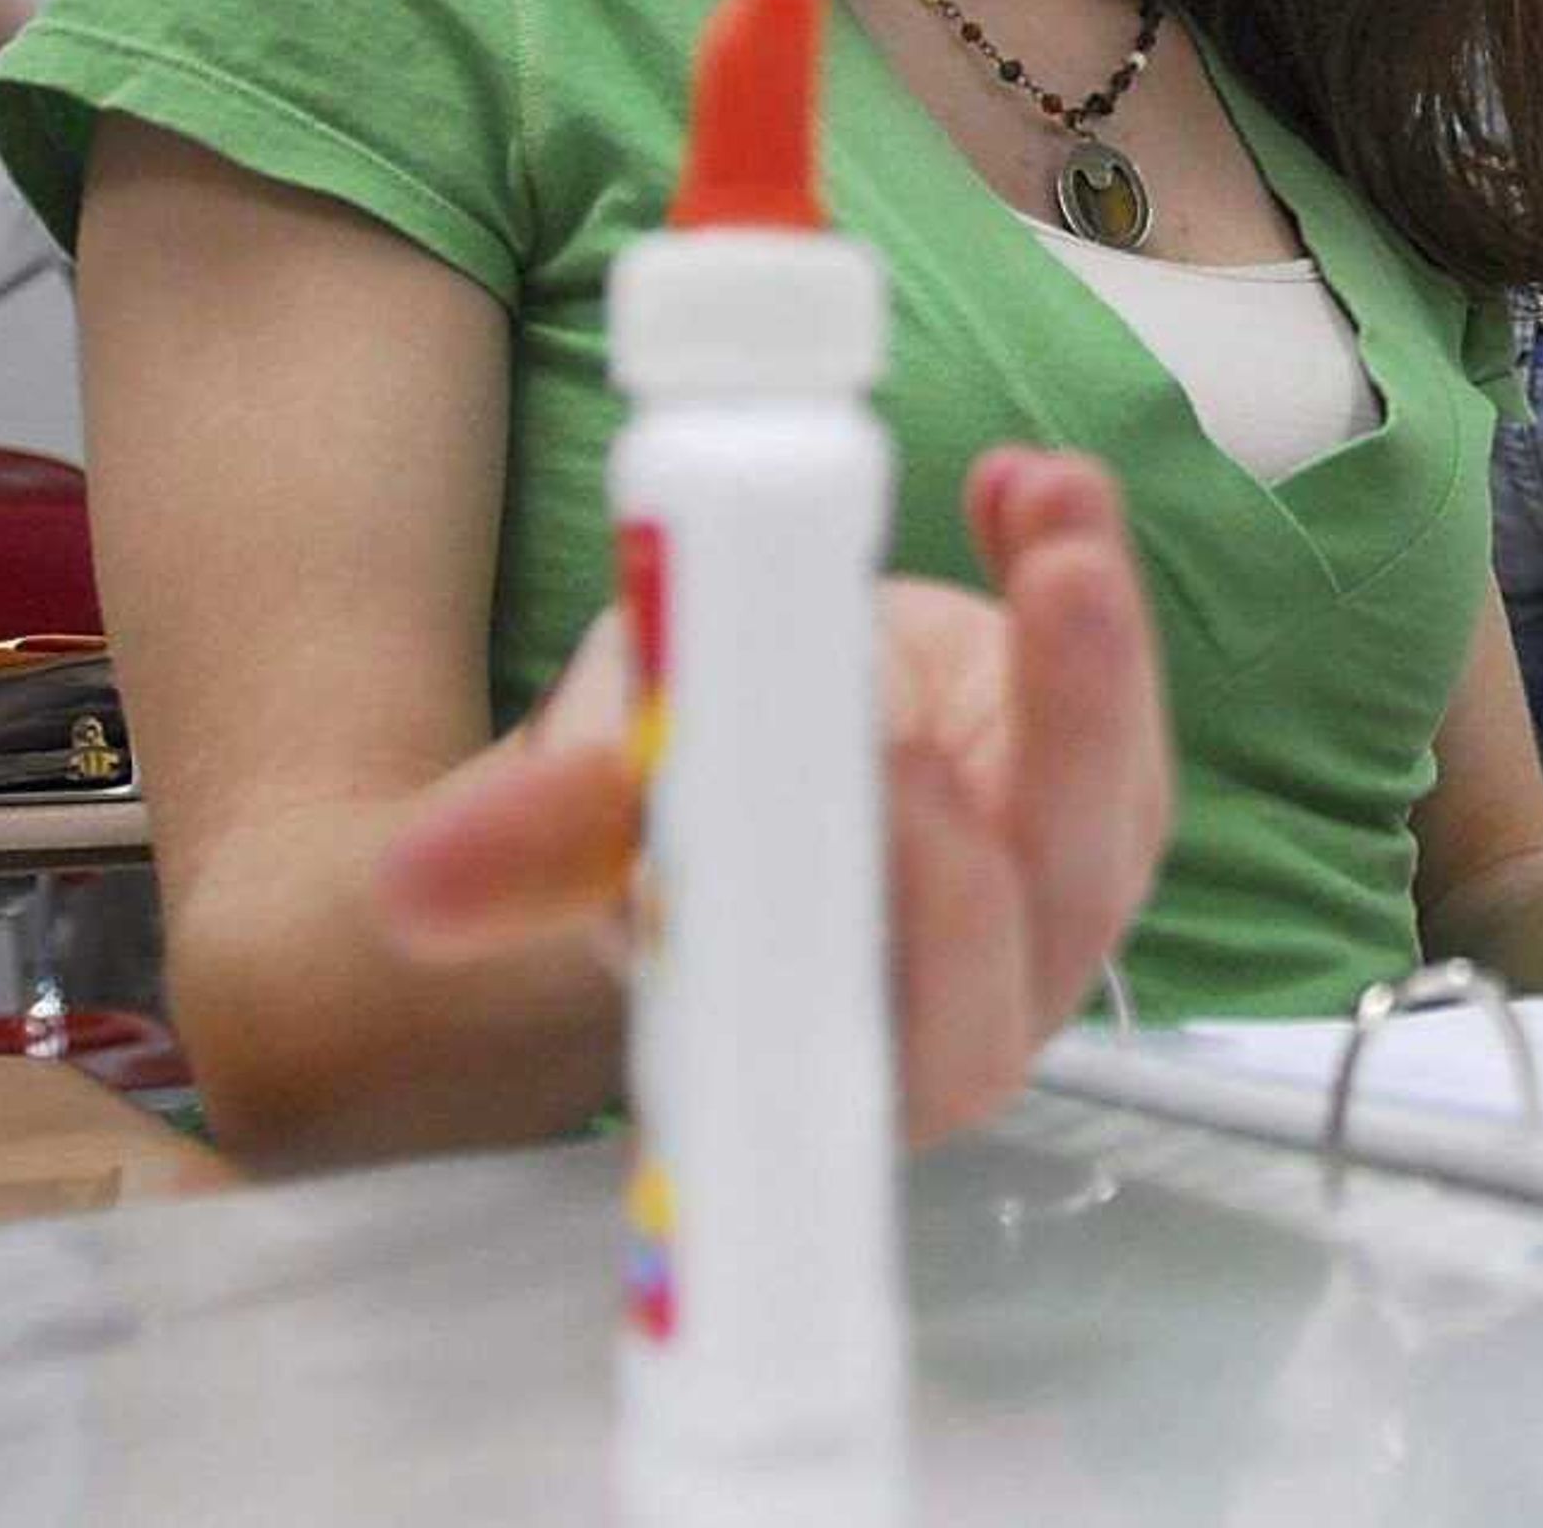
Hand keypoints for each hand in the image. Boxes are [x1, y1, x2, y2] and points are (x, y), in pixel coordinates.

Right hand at [374, 447, 1173, 1144]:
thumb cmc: (656, 836)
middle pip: (1055, 899)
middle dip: (1056, 741)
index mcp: (856, 1055)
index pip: (928, 1030)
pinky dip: (1078, 570)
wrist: (722, 766)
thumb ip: (538, 849)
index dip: (930, 921)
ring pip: (1116, 780)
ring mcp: (1058, 888)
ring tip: (1046, 513)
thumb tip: (421, 884)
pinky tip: (1022, 487)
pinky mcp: (1099, 777)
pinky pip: (1121, 680)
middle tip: (1026, 603)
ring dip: (1094, 636)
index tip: (895, 775)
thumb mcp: (597, 829)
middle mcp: (982, 993)